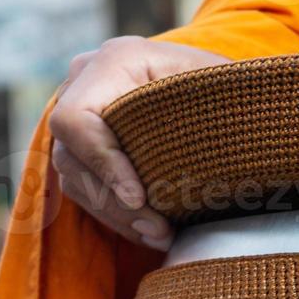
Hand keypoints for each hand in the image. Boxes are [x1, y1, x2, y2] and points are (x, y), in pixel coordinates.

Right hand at [49, 36, 233, 247]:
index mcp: (115, 61)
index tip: (138, 198)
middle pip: (73, 156)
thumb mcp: (221, 85)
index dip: (103, 163)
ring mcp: (78, 114)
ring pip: (74, 178)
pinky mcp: (81, 144)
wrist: (213, 84)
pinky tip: (148, 231)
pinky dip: (114, 214)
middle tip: (160, 231)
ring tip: (160, 237)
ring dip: (116, 215)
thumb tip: (225, 139)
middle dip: (115, 203)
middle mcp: (84, 83)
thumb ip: (212, 102)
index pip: (78, 119)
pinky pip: (82, 186)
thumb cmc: (223, 83)